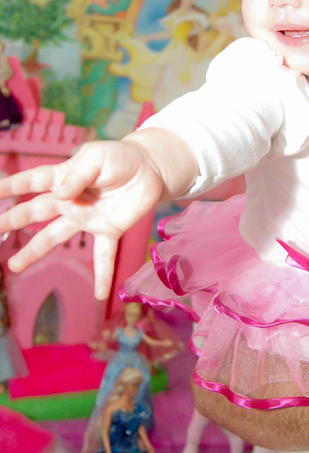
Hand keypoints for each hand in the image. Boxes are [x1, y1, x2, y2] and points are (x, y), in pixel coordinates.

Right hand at [0, 139, 163, 298]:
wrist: (150, 169)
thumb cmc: (119, 158)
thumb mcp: (96, 158)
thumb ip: (78, 174)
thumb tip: (59, 195)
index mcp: (64, 178)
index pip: (32, 182)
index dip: (11, 186)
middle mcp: (70, 201)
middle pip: (35, 212)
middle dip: (12, 221)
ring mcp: (87, 218)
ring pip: (55, 237)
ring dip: (34, 252)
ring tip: (14, 266)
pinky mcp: (109, 231)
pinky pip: (104, 257)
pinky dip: (102, 276)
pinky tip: (99, 294)